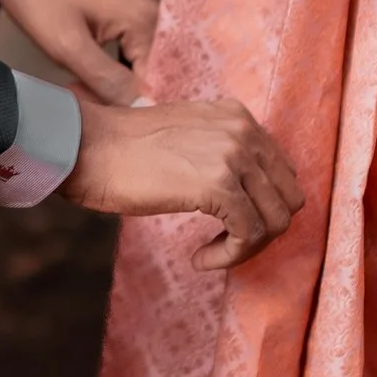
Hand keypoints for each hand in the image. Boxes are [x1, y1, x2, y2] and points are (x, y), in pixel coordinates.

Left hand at [0, 0, 160, 99]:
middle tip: (89, 88)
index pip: (161, 75)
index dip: (135, 100)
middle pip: (157, 56)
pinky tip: (98, 44)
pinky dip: (123, 37)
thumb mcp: (66, 45)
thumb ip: (106, 80)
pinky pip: (137, 16)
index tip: (104, 106)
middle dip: (130, 81)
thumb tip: (136, 105)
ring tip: (89, 68)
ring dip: (126, 60)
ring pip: (147, 38)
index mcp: (145, 13)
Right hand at [63, 95, 300, 270]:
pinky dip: (229, 256)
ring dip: (246, 248)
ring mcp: (233, 156)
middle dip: (263, 230)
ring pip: (275, 220)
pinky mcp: (218, 186)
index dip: (262, 208)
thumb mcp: (185, 136)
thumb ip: (220, 151)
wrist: (87, 147)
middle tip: (227, 245)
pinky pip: (248, 235)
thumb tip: (244, 193)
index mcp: (238, 117)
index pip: (282, 173)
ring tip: (212, 254)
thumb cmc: (123, 150)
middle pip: (288, 198)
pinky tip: (200, 259)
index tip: (230, 225)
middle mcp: (243, 131)